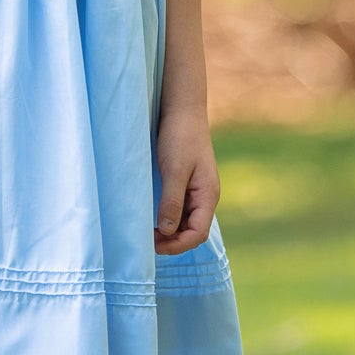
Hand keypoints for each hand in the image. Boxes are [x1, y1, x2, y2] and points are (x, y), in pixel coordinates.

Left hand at [154, 102, 219, 254]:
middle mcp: (205, 197)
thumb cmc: (180, 137)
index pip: (198, 233)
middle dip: (172, 241)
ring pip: (185, 222)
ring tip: (147, 231)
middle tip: (146, 240)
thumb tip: (168, 232)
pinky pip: (179, 209)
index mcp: (208, 195)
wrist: (182, 109)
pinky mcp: (186, 183)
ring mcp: (196, 191)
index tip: (154, 244)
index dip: (177, 245)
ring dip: (169, 231)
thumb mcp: (175, 170)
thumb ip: (172, 201)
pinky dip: (167, 217)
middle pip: (192, 231)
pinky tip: (151, 216)